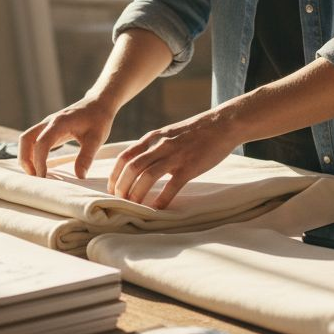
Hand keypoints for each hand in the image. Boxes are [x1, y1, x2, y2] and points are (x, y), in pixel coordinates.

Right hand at [18, 95, 117, 178]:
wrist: (98, 103)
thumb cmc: (98, 120)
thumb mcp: (96, 139)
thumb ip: (86, 157)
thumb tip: (80, 177)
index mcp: (59, 123)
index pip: (42, 143)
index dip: (39, 161)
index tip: (43, 177)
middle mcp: (49, 122)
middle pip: (25, 139)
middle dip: (26, 159)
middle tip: (36, 177)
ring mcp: (46, 125)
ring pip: (26, 140)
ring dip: (26, 156)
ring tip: (37, 174)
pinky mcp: (48, 129)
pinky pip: (32, 140)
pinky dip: (32, 153)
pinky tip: (41, 166)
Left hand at [108, 111, 240, 208]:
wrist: (222, 124)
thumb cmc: (195, 132)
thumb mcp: (167, 133)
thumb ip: (152, 147)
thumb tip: (138, 165)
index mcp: (152, 138)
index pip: (124, 157)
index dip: (114, 175)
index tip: (112, 189)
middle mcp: (160, 146)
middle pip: (132, 168)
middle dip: (122, 187)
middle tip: (119, 201)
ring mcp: (175, 156)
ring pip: (147, 176)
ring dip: (137, 194)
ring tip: (133, 206)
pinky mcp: (190, 167)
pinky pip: (171, 185)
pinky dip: (162, 199)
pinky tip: (157, 209)